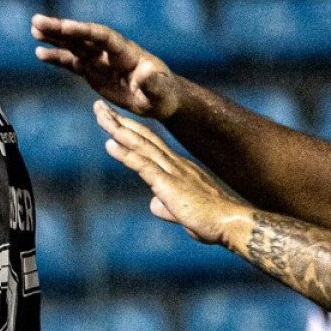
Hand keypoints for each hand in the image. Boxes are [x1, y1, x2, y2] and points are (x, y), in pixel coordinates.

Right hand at [32, 15, 178, 120]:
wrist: (160, 99)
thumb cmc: (164, 95)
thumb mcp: (161, 92)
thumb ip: (152, 83)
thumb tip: (145, 73)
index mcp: (126, 53)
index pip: (102, 37)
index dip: (83, 31)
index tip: (64, 26)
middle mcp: (110, 52)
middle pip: (83, 36)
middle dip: (60, 29)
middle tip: (36, 20)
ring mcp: (100, 61)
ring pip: (74, 45)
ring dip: (55, 37)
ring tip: (34, 29)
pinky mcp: (93, 71)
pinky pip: (72, 62)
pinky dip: (56, 57)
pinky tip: (40, 53)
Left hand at [95, 102, 251, 245]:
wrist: (230, 224)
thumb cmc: (211, 221)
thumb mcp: (182, 212)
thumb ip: (166, 205)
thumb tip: (154, 203)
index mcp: (179, 168)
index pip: (150, 144)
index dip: (131, 130)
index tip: (113, 119)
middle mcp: (175, 164)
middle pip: (142, 137)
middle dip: (119, 121)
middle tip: (99, 106)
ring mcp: (172, 171)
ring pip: (140, 145)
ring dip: (118, 129)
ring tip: (100, 114)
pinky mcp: (169, 184)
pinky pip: (143, 165)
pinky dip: (125, 154)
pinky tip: (109, 143)